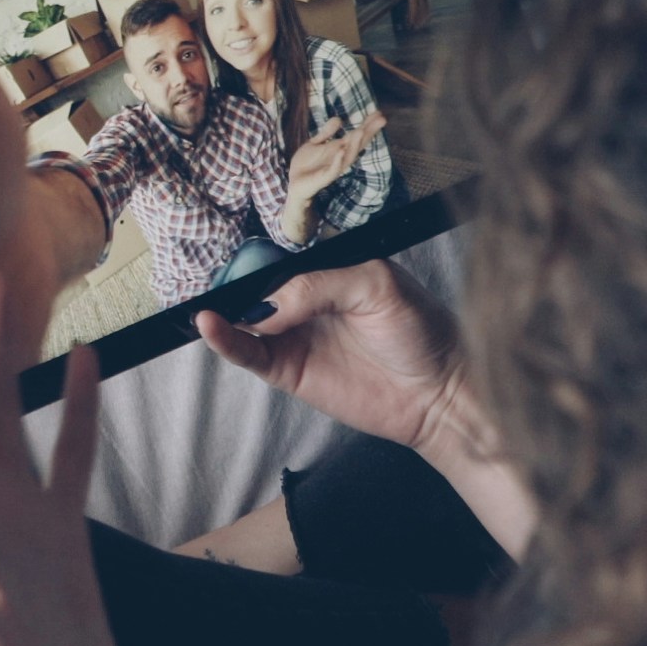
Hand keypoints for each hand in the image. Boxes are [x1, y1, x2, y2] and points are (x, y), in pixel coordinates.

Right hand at [194, 260, 537, 555]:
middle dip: (231, 283)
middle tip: (212, 281)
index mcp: (328, 271)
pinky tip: (211, 327)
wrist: (440, 393)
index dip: (255, 254)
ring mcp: (294, 336)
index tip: (231, 252)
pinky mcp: (288, 371)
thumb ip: (318, 285)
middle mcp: (306, 302)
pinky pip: (248, 353)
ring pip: (245, 320)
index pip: (281, 256)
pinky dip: (226, 341)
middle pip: (255, 287)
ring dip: (222, 313)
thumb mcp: (376, 286)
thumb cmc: (422, 331)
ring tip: (205, 309)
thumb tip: (266, 304)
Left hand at [283, 110, 378, 195]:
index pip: (357, 135)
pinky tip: (341, 150)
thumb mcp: (315, 144)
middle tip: (382, 119)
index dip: (367, 125)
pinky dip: (338, 160)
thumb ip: (327, 132)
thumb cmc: (307, 165)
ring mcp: (334, 168)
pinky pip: (334, 169)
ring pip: (349, 156)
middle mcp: (341, 158)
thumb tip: (339, 118)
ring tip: (361, 131)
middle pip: (358, 144)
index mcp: (340, 148)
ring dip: (355, 144)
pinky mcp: (325, 178)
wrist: (294, 184)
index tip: (379, 113)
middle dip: (369, 132)